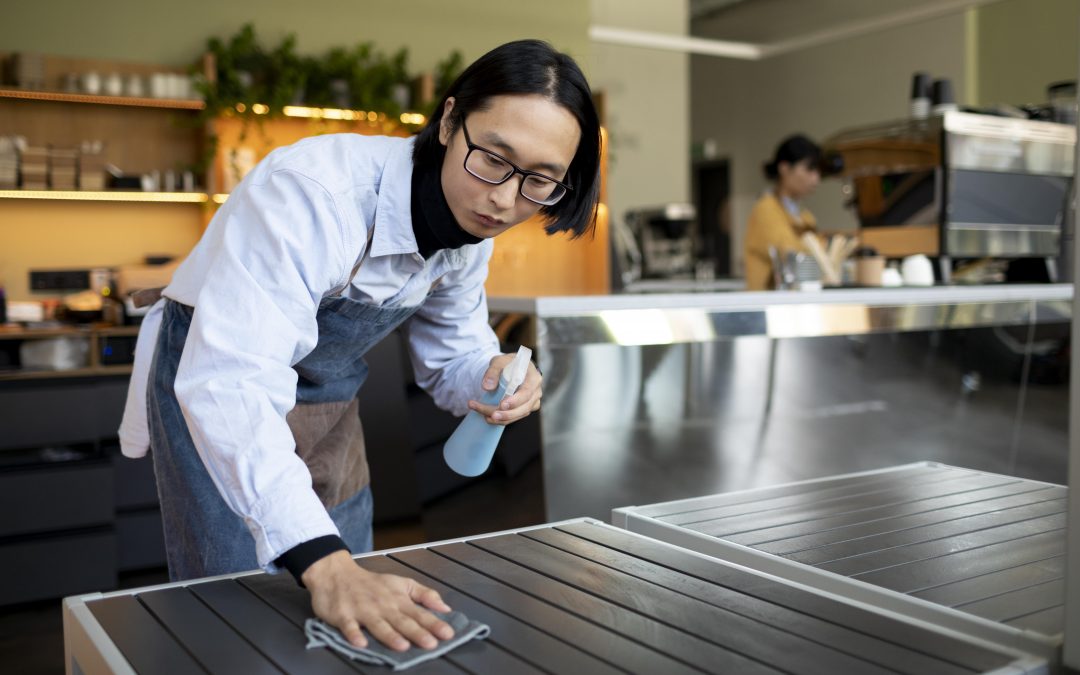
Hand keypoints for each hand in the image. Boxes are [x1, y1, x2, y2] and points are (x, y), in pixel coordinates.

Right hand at [302, 550, 453, 650]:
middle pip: (402, 621)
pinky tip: (361, 643)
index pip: (419, 613)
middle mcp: (383, 605)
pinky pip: (349, 627)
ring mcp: (363, 610)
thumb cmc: (371, 582)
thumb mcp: (401, 583)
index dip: (434, 624)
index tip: (448, 634)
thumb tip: (445, 608)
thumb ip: (424, 595)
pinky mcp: (343, 615)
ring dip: (390, 635)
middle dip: (417, 632)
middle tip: (431, 644)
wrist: (336, 573)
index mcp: (398, 599)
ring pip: (378, 625)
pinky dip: (354, 634)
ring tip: (403, 645)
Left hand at [467, 353, 541, 424]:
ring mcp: (532, 402)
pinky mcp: (525, 409)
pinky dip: (502, 420)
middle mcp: (536, 391)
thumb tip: (486, 387)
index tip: (502, 405)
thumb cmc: (508, 364)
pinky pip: (515, 417)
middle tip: (491, 415)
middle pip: (525, 407)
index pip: (527, 391)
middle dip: (507, 414)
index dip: (516, 400)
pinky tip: (489, 418)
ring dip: (502, 418)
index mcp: (533, 377)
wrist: (512, 368)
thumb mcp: (499, 362)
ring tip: (485, 416)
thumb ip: (493, 372)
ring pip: (519, 415)